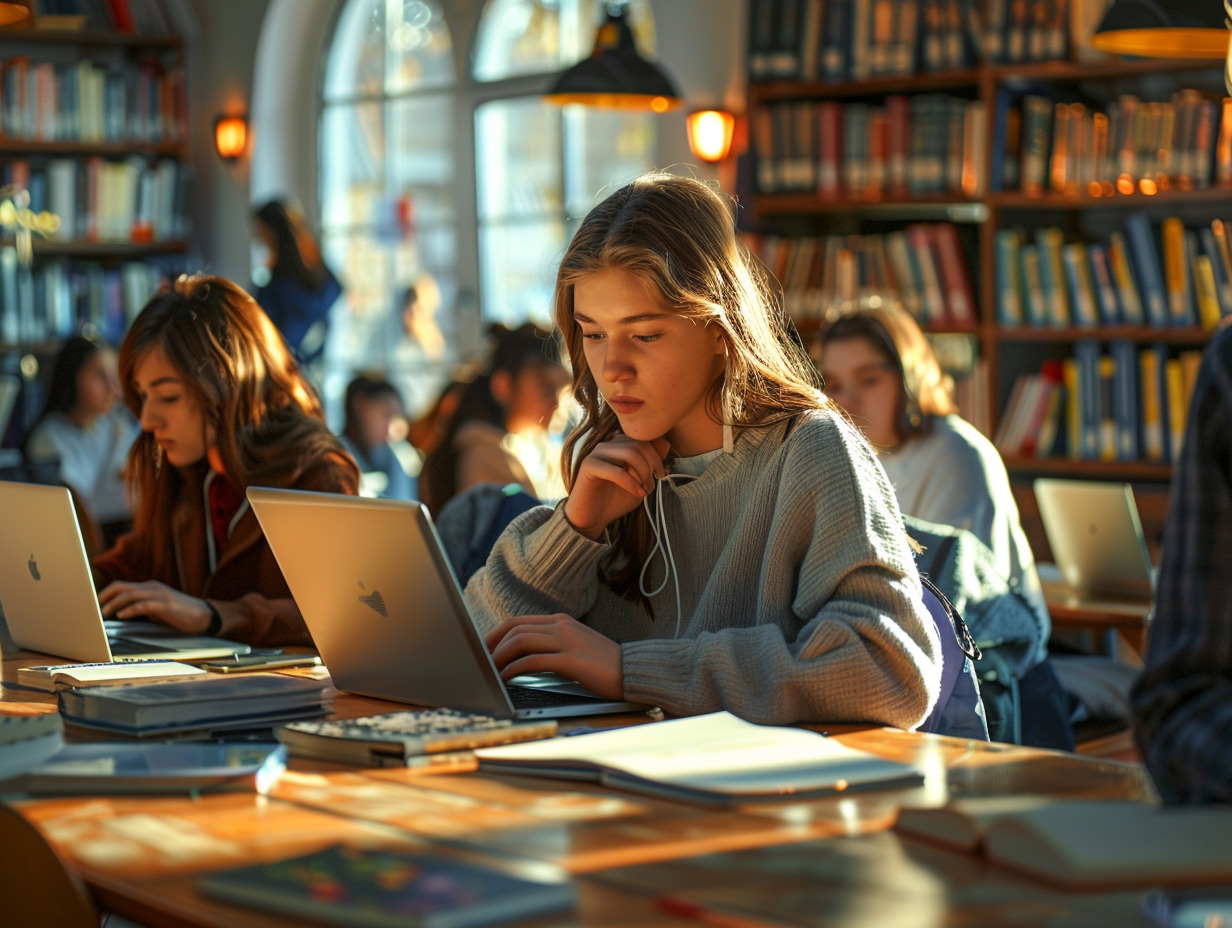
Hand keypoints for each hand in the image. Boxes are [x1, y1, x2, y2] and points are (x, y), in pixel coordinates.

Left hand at [98, 580, 212, 634]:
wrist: (204, 615)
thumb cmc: (180, 614)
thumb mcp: (157, 608)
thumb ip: (142, 607)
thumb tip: (121, 614)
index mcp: (149, 587)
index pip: (121, 586)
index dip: (106, 594)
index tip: (94, 604)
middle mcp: (152, 587)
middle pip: (121, 587)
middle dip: (104, 596)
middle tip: (94, 608)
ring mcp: (159, 595)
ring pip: (129, 595)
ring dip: (113, 604)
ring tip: (103, 614)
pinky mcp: (165, 605)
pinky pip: (143, 605)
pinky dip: (130, 610)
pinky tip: (122, 616)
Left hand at [483, 613, 622, 699]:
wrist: (634, 670)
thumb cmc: (605, 664)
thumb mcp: (577, 645)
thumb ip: (553, 645)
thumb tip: (524, 656)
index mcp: (561, 621)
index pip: (519, 621)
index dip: (496, 633)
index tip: (484, 647)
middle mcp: (561, 626)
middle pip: (515, 629)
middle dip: (492, 644)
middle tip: (481, 659)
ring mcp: (566, 641)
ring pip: (521, 641)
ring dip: (500, 656)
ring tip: (491, 670)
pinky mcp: (571, 660)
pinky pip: (533, 661)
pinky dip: (515, 668)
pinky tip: (507, 678)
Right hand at [563, 434, 669, 538]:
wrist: (592, 519)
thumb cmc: (615, 501)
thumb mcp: (640, 482)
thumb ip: (651, 463)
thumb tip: (665, 444)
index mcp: (618, 445)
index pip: (644, 439)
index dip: (656, 456)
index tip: (660, 475)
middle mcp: (607, 445)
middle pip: (639, 444)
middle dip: (652, 464)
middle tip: (652, 484)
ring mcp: (597, 453)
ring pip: (629, 453)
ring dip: (643, 473)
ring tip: (645, 490)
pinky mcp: (588, 466)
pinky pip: (616, 470)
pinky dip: (631, 483)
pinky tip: (638, 494)